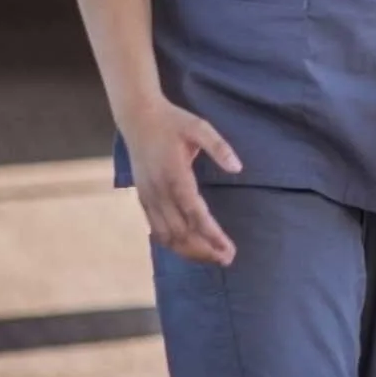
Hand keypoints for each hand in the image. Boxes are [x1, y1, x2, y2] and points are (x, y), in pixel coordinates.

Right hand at [118, 97, 241, 265]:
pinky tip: (188, 247)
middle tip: (228, 259)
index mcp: (175, 176)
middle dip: (204, 249)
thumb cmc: (173, 122)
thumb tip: (238, 168)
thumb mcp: (200, 127)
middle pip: (181, 232)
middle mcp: (158, 192)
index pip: (195, 215)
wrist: (137, 117)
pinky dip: (172, 243)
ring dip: (189, 250)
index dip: (212, 235)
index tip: (229, 248)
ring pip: (166, 236)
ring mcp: (148, 197)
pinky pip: (155, 229)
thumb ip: (219, 147)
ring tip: (212, 257)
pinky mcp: (142, 198)